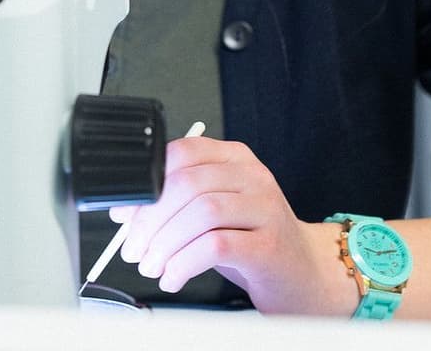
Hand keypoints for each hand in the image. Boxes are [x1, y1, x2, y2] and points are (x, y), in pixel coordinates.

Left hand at [107, 136, 353, 314]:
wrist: (306, 275)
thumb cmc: (254, 242)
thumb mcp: (215, 213)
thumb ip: (177, 204)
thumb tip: (127, 211)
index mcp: (235, 158)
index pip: (182, 154)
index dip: (146, 184)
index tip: (124, 213)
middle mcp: (252, 176)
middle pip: (187, 185)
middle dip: (149, 221)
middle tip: (133, 248)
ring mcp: (265, 208)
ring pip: (200, 213)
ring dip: (164, 244)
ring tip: (151, 266)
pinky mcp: (269, 244)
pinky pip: (215, 246)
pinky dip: (184, 263)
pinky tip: (174, 277)